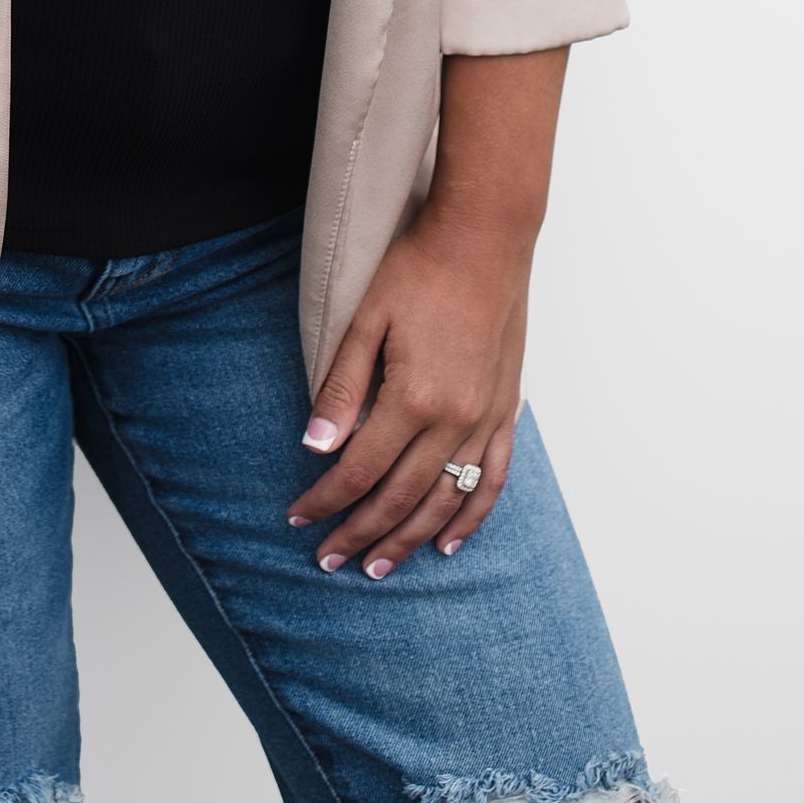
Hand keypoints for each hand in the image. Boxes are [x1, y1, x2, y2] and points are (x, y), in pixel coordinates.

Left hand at [288, 206, 530, 576]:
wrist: (485, 236)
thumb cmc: (419, 267)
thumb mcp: (366, 319)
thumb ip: (341, 386)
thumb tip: (314, 446)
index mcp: (412, 398)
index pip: (358, 470)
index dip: (325, 501)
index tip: (297, 519)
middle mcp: (454, 419)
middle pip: (398, 497)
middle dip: (359, 534)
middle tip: (327, 560)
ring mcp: (485, 419)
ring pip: (443, 501)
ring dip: (407, 539)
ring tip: (378, 566)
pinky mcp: (506, 410)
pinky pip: (491, 481)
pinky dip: (470, 518)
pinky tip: (448, 542)